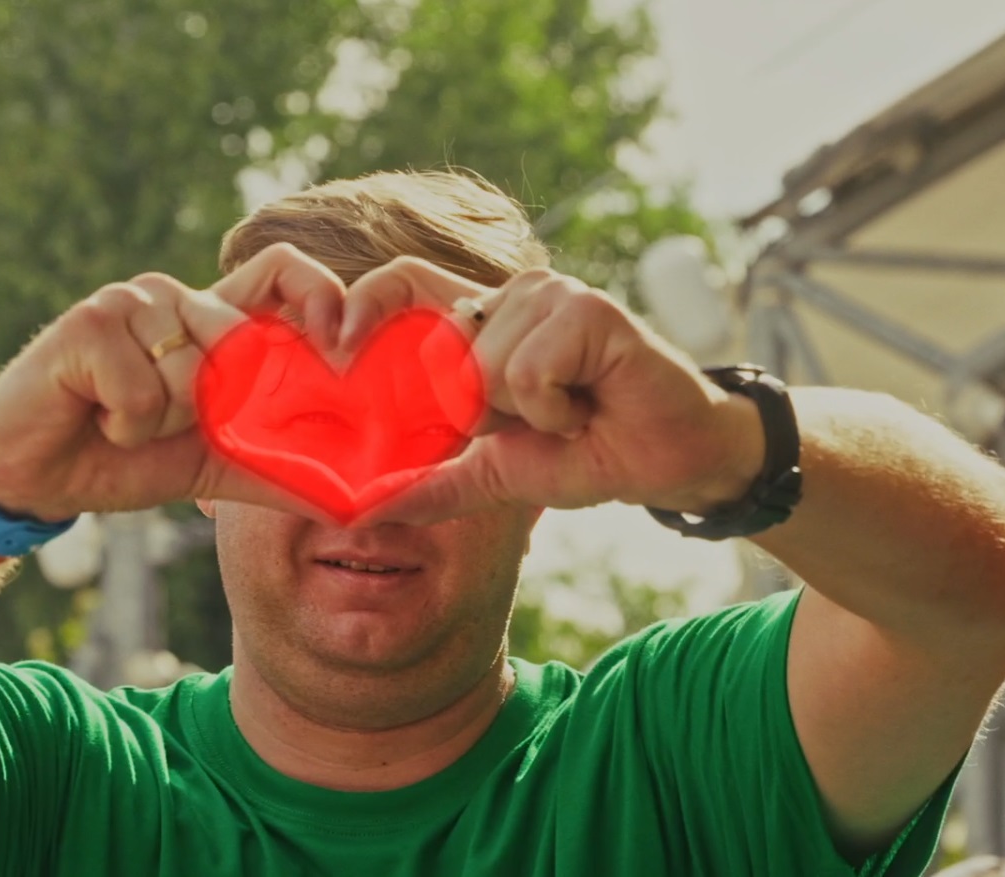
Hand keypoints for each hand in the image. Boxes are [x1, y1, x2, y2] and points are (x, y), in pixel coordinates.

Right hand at [0, 243, 348, 521]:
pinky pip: (143, 392)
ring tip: (122, 421)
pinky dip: (124, 425)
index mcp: (212, 321)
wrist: (33, 475)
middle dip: (212, 407)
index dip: (322, 294)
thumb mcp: (216, 464)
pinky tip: (94, 418)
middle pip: (240, 338)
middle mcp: (176, 299)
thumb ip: (282, 468)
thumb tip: (359, 502)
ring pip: (191, 374)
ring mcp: (131, 303)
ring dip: (161, 422)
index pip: (283, 272)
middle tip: (168, 425)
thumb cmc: (123, 459)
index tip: (339, 350)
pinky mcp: (90, 322)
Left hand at [340, 258, 765, 525]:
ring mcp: (552, 294)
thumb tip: (362, 510)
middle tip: (542, 417)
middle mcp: (514, 296)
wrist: (670, 459)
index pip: (407, 284)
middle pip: (445, 355)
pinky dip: (557, 409)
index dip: (367, 302)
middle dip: (485, 412)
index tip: (333, 344)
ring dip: (530, 414)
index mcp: (486, 322)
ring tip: (574, 409)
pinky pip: (528, 373)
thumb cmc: (589, 454)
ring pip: (487, 368)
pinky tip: (592, 404)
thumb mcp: (497, 473)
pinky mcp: (587, 308)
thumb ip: (433, 482)